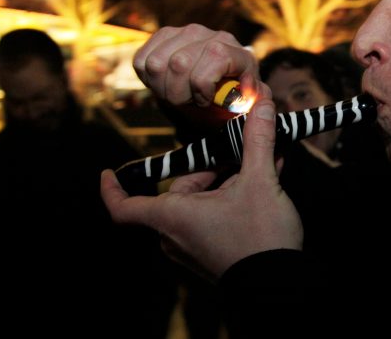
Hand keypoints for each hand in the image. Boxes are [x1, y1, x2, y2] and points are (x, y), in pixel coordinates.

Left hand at [100, 97, 302, 278]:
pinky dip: (233, 196)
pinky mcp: (214, 252)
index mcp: (173, 217)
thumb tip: (262, 105)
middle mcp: (176, 234)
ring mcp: (195, 245)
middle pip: (181, 188)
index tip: (108, 172)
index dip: (112, 189)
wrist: (282, 286)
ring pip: (203, 200)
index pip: (124, 207)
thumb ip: (258, 141)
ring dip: (230, 178)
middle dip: (211, 165)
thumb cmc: (260, 238)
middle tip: (240, 146)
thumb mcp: (260, 182)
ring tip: (262, 160)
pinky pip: (215, 215)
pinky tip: (266, 177)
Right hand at [133, 24, 259, 105]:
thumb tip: (247, 88)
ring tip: (176, 94)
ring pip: (156, 63)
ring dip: (161, 88)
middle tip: (187, 102)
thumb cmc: (231, 99)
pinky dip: (147, 79)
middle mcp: (211, 35)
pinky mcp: (164, 36)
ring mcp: (186, 32)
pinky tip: (164, 84)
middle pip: (179, 64)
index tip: (204, 101)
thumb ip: (254, 97)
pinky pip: (141, 59)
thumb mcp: (248, 102)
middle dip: (179, 94)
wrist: (218, 89)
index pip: (216, 56)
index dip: (203, 85)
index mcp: (237, 51)